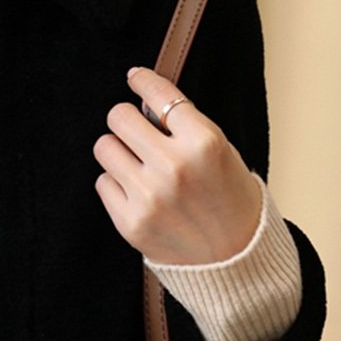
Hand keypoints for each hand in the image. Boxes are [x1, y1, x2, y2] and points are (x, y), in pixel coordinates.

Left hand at [93, 67, 261, 264]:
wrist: (238, 263)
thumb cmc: (232, 202)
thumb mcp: (223, 153)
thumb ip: (185, 127)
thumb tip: (145, 102)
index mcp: (204, 143)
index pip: (159, 95)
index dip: (142, 81)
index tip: (134, 77)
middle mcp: (174, 166)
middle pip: (119, 116)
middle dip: (127, 119)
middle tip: (136, 131)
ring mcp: (149, 195)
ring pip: (104, 147)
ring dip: (118, 151)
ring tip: (138, 164)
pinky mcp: (130, 222)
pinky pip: (103, 182)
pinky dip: (117, 184)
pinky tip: (139, 193)